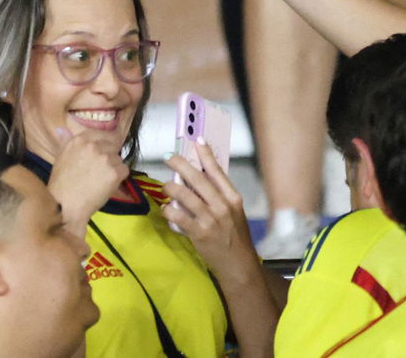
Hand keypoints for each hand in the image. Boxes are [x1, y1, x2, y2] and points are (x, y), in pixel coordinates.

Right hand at [47, 128, 129, 235]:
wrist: (66, 206)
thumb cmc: (61, 185)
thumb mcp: (60, 158)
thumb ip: (64, 141)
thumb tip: (62, 129)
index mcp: (79, 140)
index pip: (100, 135)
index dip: (102, 146)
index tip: (99, 156)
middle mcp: (93, 146)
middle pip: (112, 145)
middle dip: (108, 157)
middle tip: (98, 172)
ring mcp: (105, 158)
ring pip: (118, 158)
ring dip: (113, 168)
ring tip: (100, 180)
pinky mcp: (114, 172)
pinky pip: (124, 170)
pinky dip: (119, 178)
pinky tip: (106, 185)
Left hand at [162, 141, 259, 284]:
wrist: (239, 265)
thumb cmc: (235, 237)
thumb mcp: (233, 212)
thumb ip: (218, 196)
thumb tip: (197, 178)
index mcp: (232, 198)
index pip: (217, 171)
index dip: (206, 154)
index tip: (196, 141)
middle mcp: (222, 206)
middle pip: (199, 179)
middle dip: (181, 164)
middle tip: (169, 156)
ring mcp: (211, 220)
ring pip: (186, 196)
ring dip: (172, 187)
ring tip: (166, 184)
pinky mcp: (199, 234)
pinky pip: (179, 217)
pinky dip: (169, 211)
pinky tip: (166, 209)